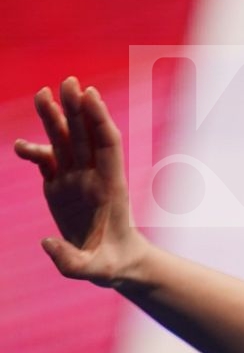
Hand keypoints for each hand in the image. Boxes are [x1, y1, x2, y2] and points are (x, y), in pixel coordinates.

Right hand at [14, 76, 152, 287]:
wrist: (114, 264)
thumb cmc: (110, 265)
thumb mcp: (94, 271)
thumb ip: (72, 262)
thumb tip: (46, 244)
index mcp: (110, 187)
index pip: (107, 145)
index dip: (99, 119)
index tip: (90, 95)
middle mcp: (93, 177)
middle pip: (84, 136)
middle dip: (76, 109)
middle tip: (67, 82)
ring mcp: (76, 179)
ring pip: (64, 141)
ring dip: (54, 118)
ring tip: (43, 93)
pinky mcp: (60, 186)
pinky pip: (47, 160)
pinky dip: (34, 150)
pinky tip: (19, 146)